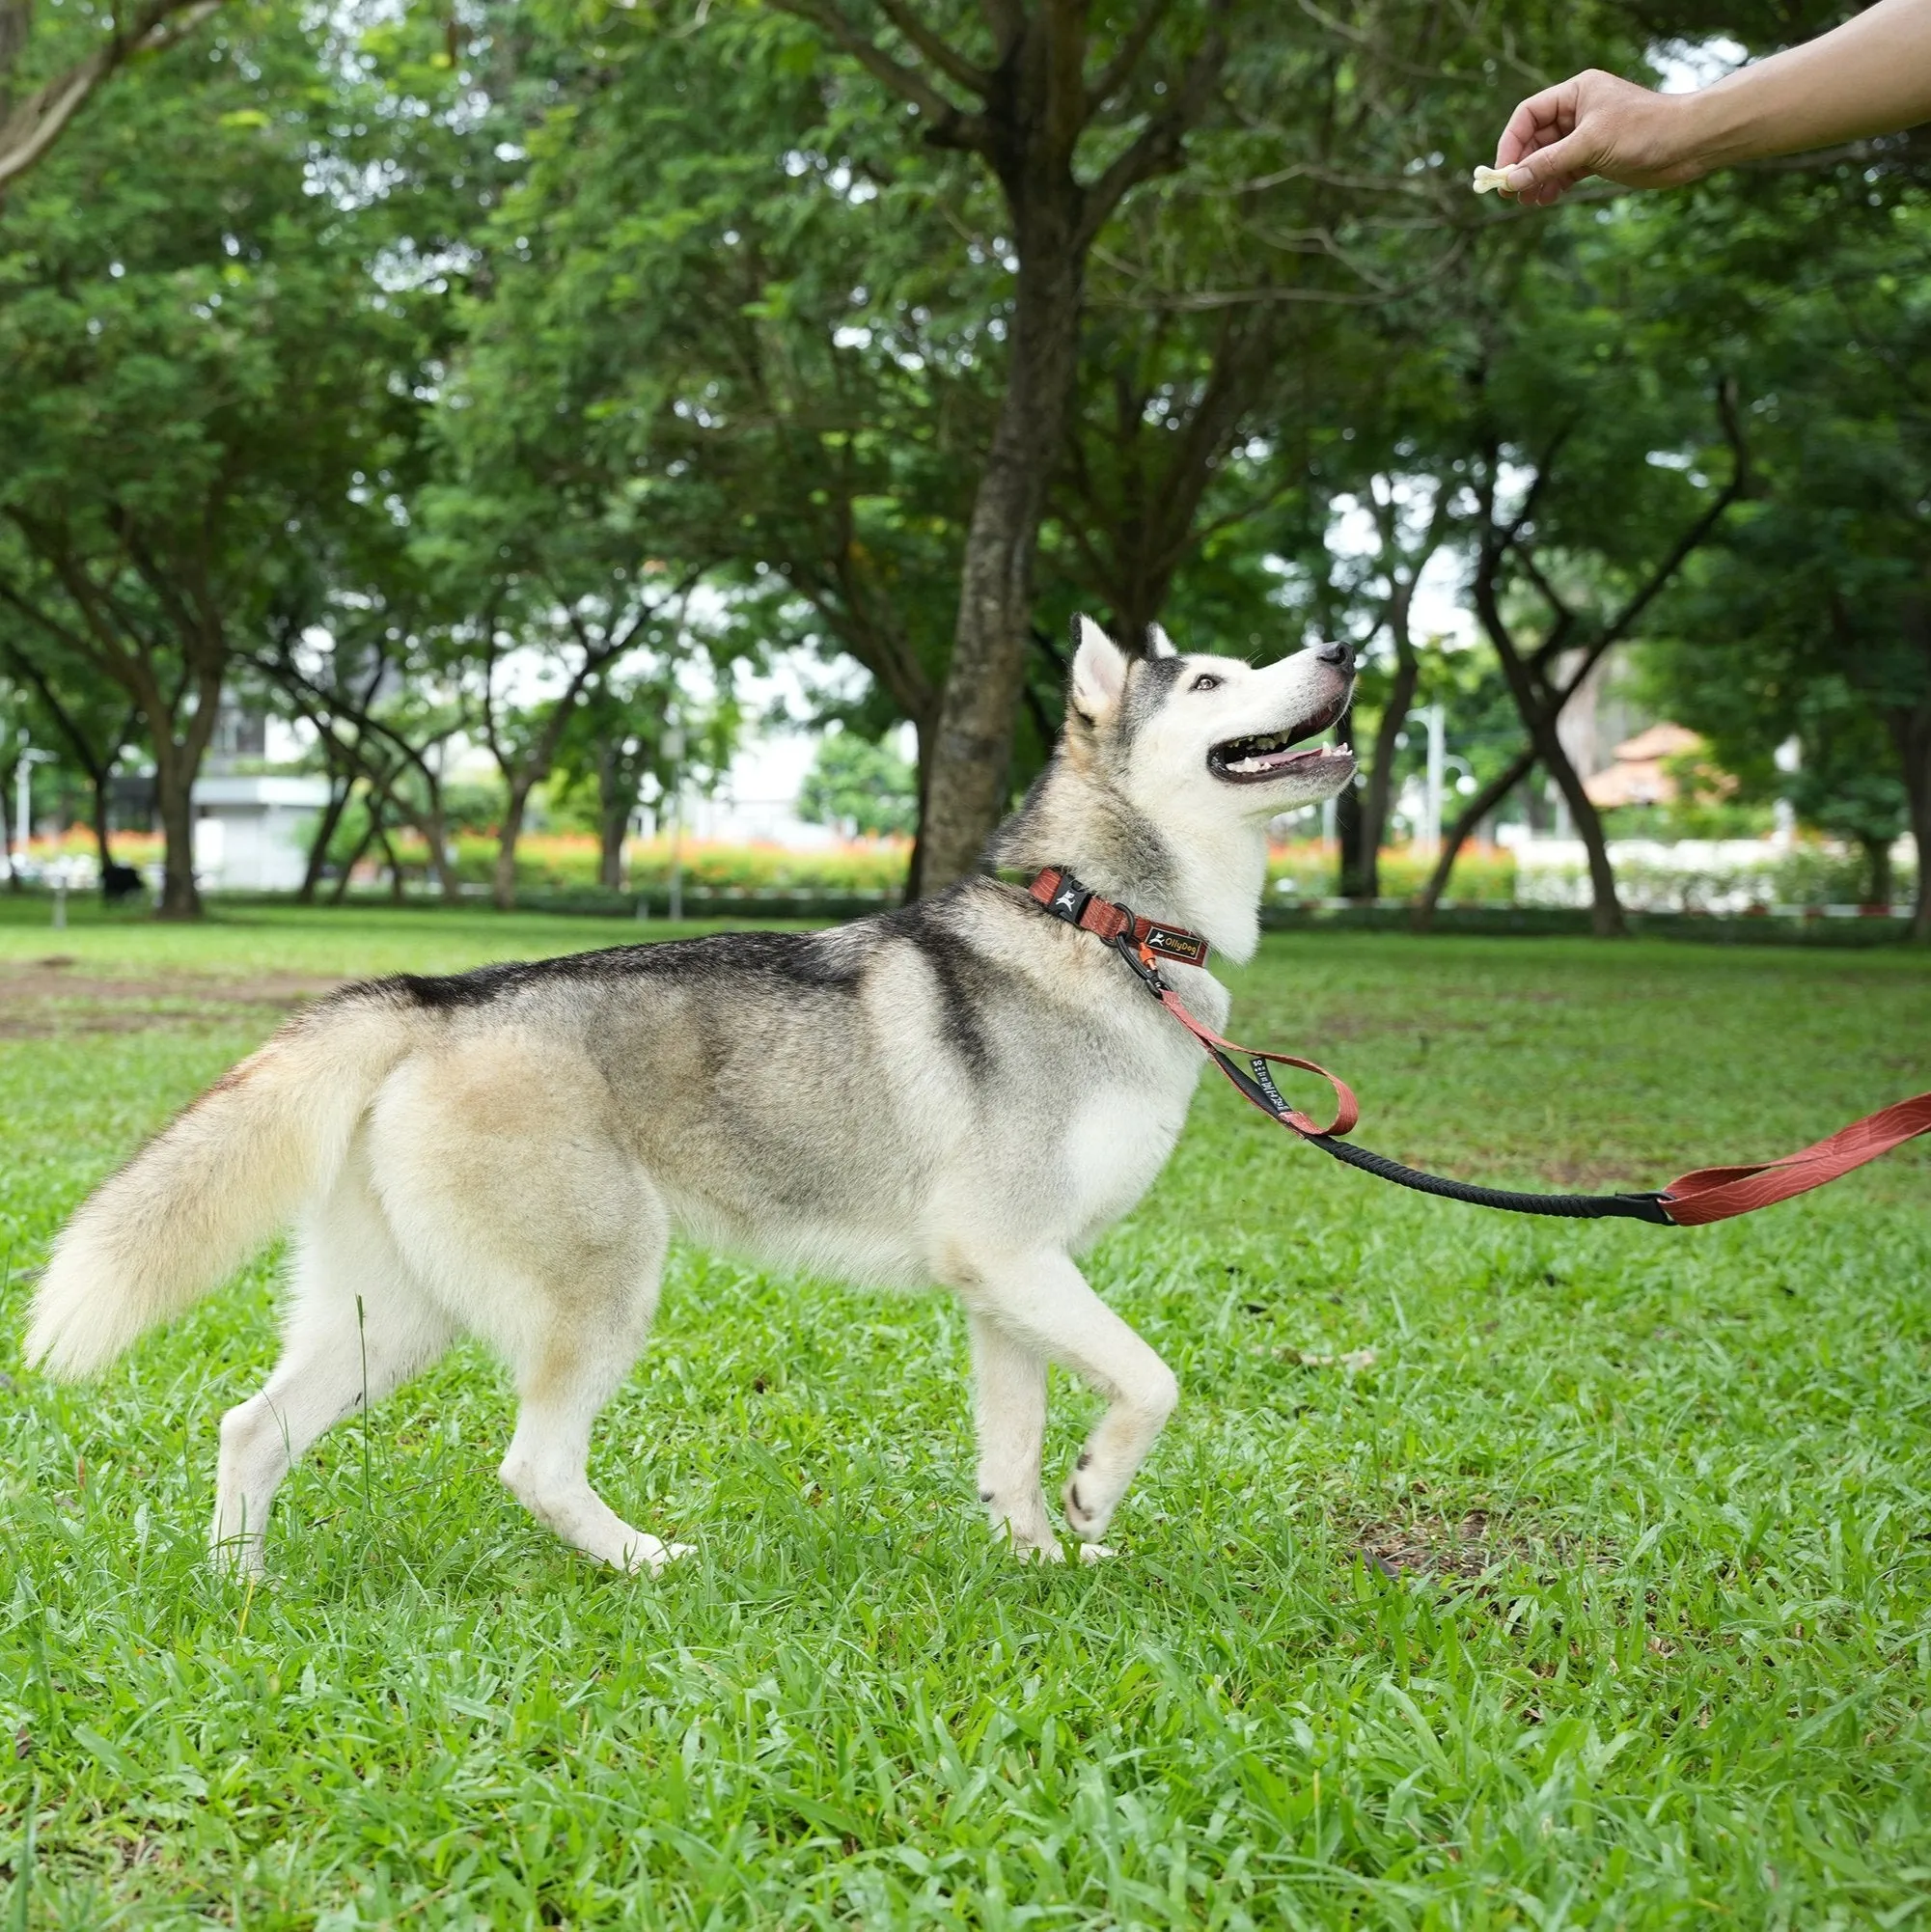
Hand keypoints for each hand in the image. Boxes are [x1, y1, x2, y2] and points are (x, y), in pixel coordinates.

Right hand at [1495, 69, 1707, 206]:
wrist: (1688, 144)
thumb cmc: (1645, 130)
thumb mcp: (1591, 144)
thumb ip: (1549, 162)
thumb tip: (1512, 180)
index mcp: (1576, 94)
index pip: (1529, 114)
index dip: (1511, 142)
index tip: (1502, 171)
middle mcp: (1579, 112)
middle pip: (1535, 139)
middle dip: (1522, 166)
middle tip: (1509, 193)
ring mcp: (1587, 136)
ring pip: (1548, 159)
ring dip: (1535, 180)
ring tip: (1527, 201)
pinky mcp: (1596, 158)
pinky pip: (1563, 172)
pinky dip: (1552, 186)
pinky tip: (1546, 200)